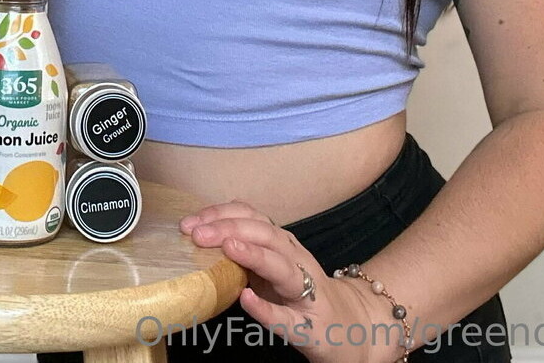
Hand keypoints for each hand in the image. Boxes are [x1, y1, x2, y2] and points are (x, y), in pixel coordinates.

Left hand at [180, 200, 388, 362]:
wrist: (353, 329)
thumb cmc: (302, 296)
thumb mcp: (274, 266)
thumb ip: (247, 251)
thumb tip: (201, 239)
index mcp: (283, 245)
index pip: (253, 217)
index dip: (221, 214)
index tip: (190, 221)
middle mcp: (296, 261)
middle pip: (266, 235)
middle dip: (230, 229)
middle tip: (196, 233)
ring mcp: (306, 293)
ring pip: (282, 267)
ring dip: (254, 254)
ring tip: (227, 247)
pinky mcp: (310, 328)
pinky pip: (287, 318)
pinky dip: (266, 308)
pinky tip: (246, 300)